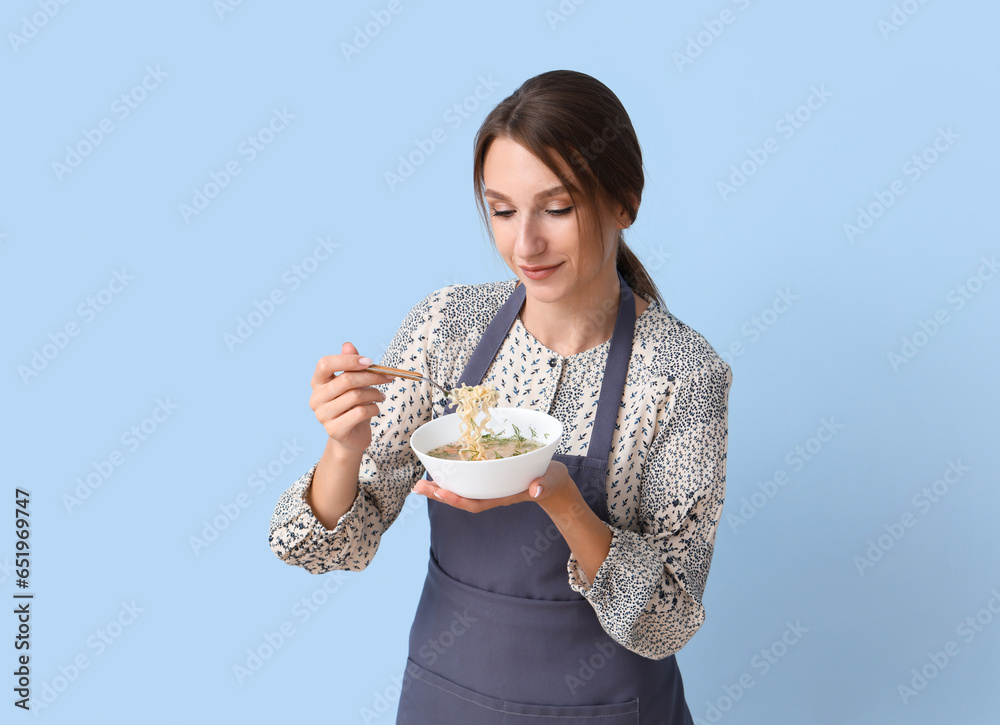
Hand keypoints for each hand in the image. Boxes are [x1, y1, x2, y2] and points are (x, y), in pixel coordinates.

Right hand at [309, 342, 393, 455]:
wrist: (351, 436)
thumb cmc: (353, 405)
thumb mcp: (353, 383)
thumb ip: (350, 364)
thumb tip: (348, 345)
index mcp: (318, 382)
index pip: (325, 363)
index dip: (348, 360)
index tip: (369, 362)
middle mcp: (316, 398)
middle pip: (346, 380)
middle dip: (371, 376)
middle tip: (387, 377)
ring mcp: (322, 415)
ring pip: (355, 396)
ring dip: (374, 393)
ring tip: (380, 395)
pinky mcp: (334, 430)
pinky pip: (360, 413)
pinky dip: (374, 408)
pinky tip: (375, 409)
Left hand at [411, 460, 573, 512]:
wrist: (554, 484)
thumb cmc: (552, 482)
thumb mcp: (551, 481)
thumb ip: (544, 485)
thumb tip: (536, 489)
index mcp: (504, 496)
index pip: (477, 502)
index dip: (458, 499)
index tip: (441, 492)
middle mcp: (493, 494)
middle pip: (462, 498)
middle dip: (439, 494)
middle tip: (417, 487)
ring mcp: (490, 488)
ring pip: (462, 490)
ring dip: (440, 487)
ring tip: (420, 484)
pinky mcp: (490, 479)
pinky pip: (468, 481)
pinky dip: (453, 477)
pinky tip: (440, 471)